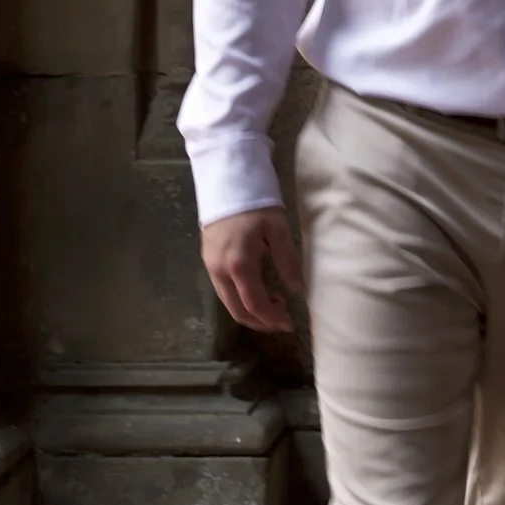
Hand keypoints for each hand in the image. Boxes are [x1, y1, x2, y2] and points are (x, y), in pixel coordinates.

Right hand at [203, 203, 300, 334]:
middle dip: (261, 322)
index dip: (272, 319)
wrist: (226, 181)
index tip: (289, 323)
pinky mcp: (207, 261)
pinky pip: (223, 291)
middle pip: (238, 312)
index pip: (255, 305)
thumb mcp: (278, 229)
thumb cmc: (256, 203)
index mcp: (239, 265)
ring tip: (274, 303)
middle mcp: (220, 271)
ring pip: (228, 303)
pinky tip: (257, 290)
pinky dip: (240, 299)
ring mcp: (210, 267)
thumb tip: (297, 290)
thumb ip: (287, 262)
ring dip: (251, 311)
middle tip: (282, 319)